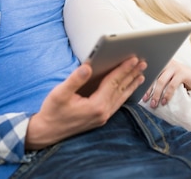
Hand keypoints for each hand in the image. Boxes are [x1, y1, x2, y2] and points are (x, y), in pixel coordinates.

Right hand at [25, 57, 145, 149]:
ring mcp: (102, 117)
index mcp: (95, 105)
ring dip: (131, 85)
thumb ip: (75, 79)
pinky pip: (117, 104)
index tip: (133, 59)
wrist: (47, 132)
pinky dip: (124, 94)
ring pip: (121, 98)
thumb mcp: (60, 93)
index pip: (113, 83)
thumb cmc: (52, 111)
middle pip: (121, 89)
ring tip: (141, 75)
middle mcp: (103, 112)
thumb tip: (88, 67)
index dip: (123, 69)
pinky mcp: (100, 118)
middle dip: (132, 75)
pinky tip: (127, 90)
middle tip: (143, 63)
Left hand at [142, 60, 190, 107]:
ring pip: (161, 81)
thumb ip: (161, 78)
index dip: (143, 82)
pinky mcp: (182, 73)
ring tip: (154, 104)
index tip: (138, 93)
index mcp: (162, 62)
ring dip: (156, 94)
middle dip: (148, 89)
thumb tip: (145, 91)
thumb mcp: (170, 78)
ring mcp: (175, 67)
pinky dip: (167, 95)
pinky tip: (165, 102)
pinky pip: (172, 85)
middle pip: (153, 76)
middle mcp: (167, 62)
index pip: (149, 71)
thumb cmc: (183, 79)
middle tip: (145, 100)